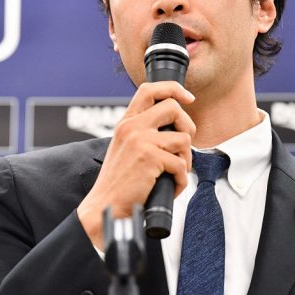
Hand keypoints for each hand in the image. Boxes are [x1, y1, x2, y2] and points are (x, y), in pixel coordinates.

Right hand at [77, 81, 195, 249]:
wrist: (106, 206)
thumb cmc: (119, 183)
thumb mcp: (126, 148)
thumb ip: (144, 132)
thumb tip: (176, 128)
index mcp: (126, 122)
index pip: (149, 89)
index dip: (173, 89)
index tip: (188, 97)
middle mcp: (132, 126)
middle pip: (173, 107)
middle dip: (188, 126)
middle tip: (183, 146)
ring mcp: (141, 140)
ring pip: (184, 139)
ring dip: (186, 160)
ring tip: (174, 173)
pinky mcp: (150, 158)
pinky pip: (182, 165)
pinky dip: (181, 180)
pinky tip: (171, 187)